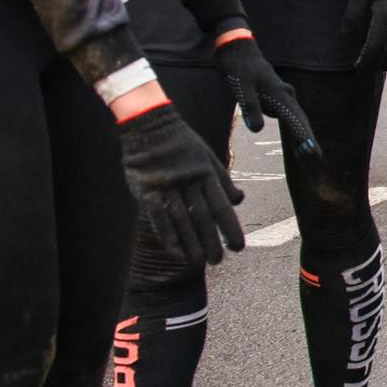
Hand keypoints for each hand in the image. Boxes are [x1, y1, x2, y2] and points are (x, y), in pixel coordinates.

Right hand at [116, 101, 244, 266]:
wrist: (148, 124)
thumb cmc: (181, 143)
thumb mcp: (208, 157)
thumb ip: (223, 180)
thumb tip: (239, 201)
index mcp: (206, 173)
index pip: (222, 207)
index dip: (230, 228)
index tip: (238, 247)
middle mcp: (189, 181)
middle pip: (203, 217)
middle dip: (212, 241)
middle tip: (218, 260)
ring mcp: (167, 186)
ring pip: (182, 220)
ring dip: (191, 244)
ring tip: (200, 262)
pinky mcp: (147, 189)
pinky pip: (158, 217)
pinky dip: (168, 235)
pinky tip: (176, 251)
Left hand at [212, 33, 320, 159]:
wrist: (238, 48)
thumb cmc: (239, 67)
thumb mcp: (241, 88)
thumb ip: (250, 108)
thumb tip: (257, 130)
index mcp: (279, 94)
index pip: (295, 120)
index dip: (303, 137)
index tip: (312, 152)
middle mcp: (285, 95)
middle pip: (300, 120)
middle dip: (307, 139)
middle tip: (314, 158)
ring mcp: (282, 95)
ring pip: (295, 118)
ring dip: (300, 135)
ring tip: (305, 155)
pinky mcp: (275, 95)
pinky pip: (287, 115)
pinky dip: (292, 127)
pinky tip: (294, 140)